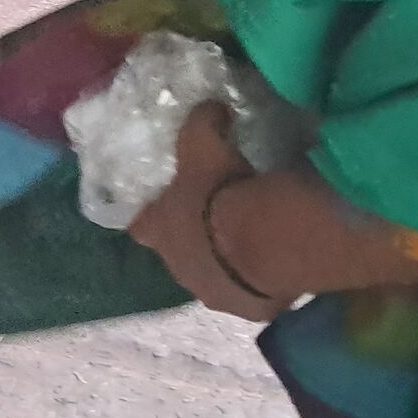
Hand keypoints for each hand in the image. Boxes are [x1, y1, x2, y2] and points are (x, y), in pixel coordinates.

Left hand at [128, 103, 294, 321]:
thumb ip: (201, 123)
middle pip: (178, 254)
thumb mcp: (205, 143)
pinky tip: (276, 265)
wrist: (268, 241)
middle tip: (218, 218)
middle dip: (193, 240)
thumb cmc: (222, 190)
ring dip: (227, 264)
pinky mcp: (249, 309)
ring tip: (252, 242)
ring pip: (214, 278)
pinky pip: (251, 294)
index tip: (168, 204)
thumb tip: (211, 108)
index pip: (141, 225)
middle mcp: (179, 268)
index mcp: (160, 231)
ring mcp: (213, 293)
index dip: (152, 215)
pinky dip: (259, 283)